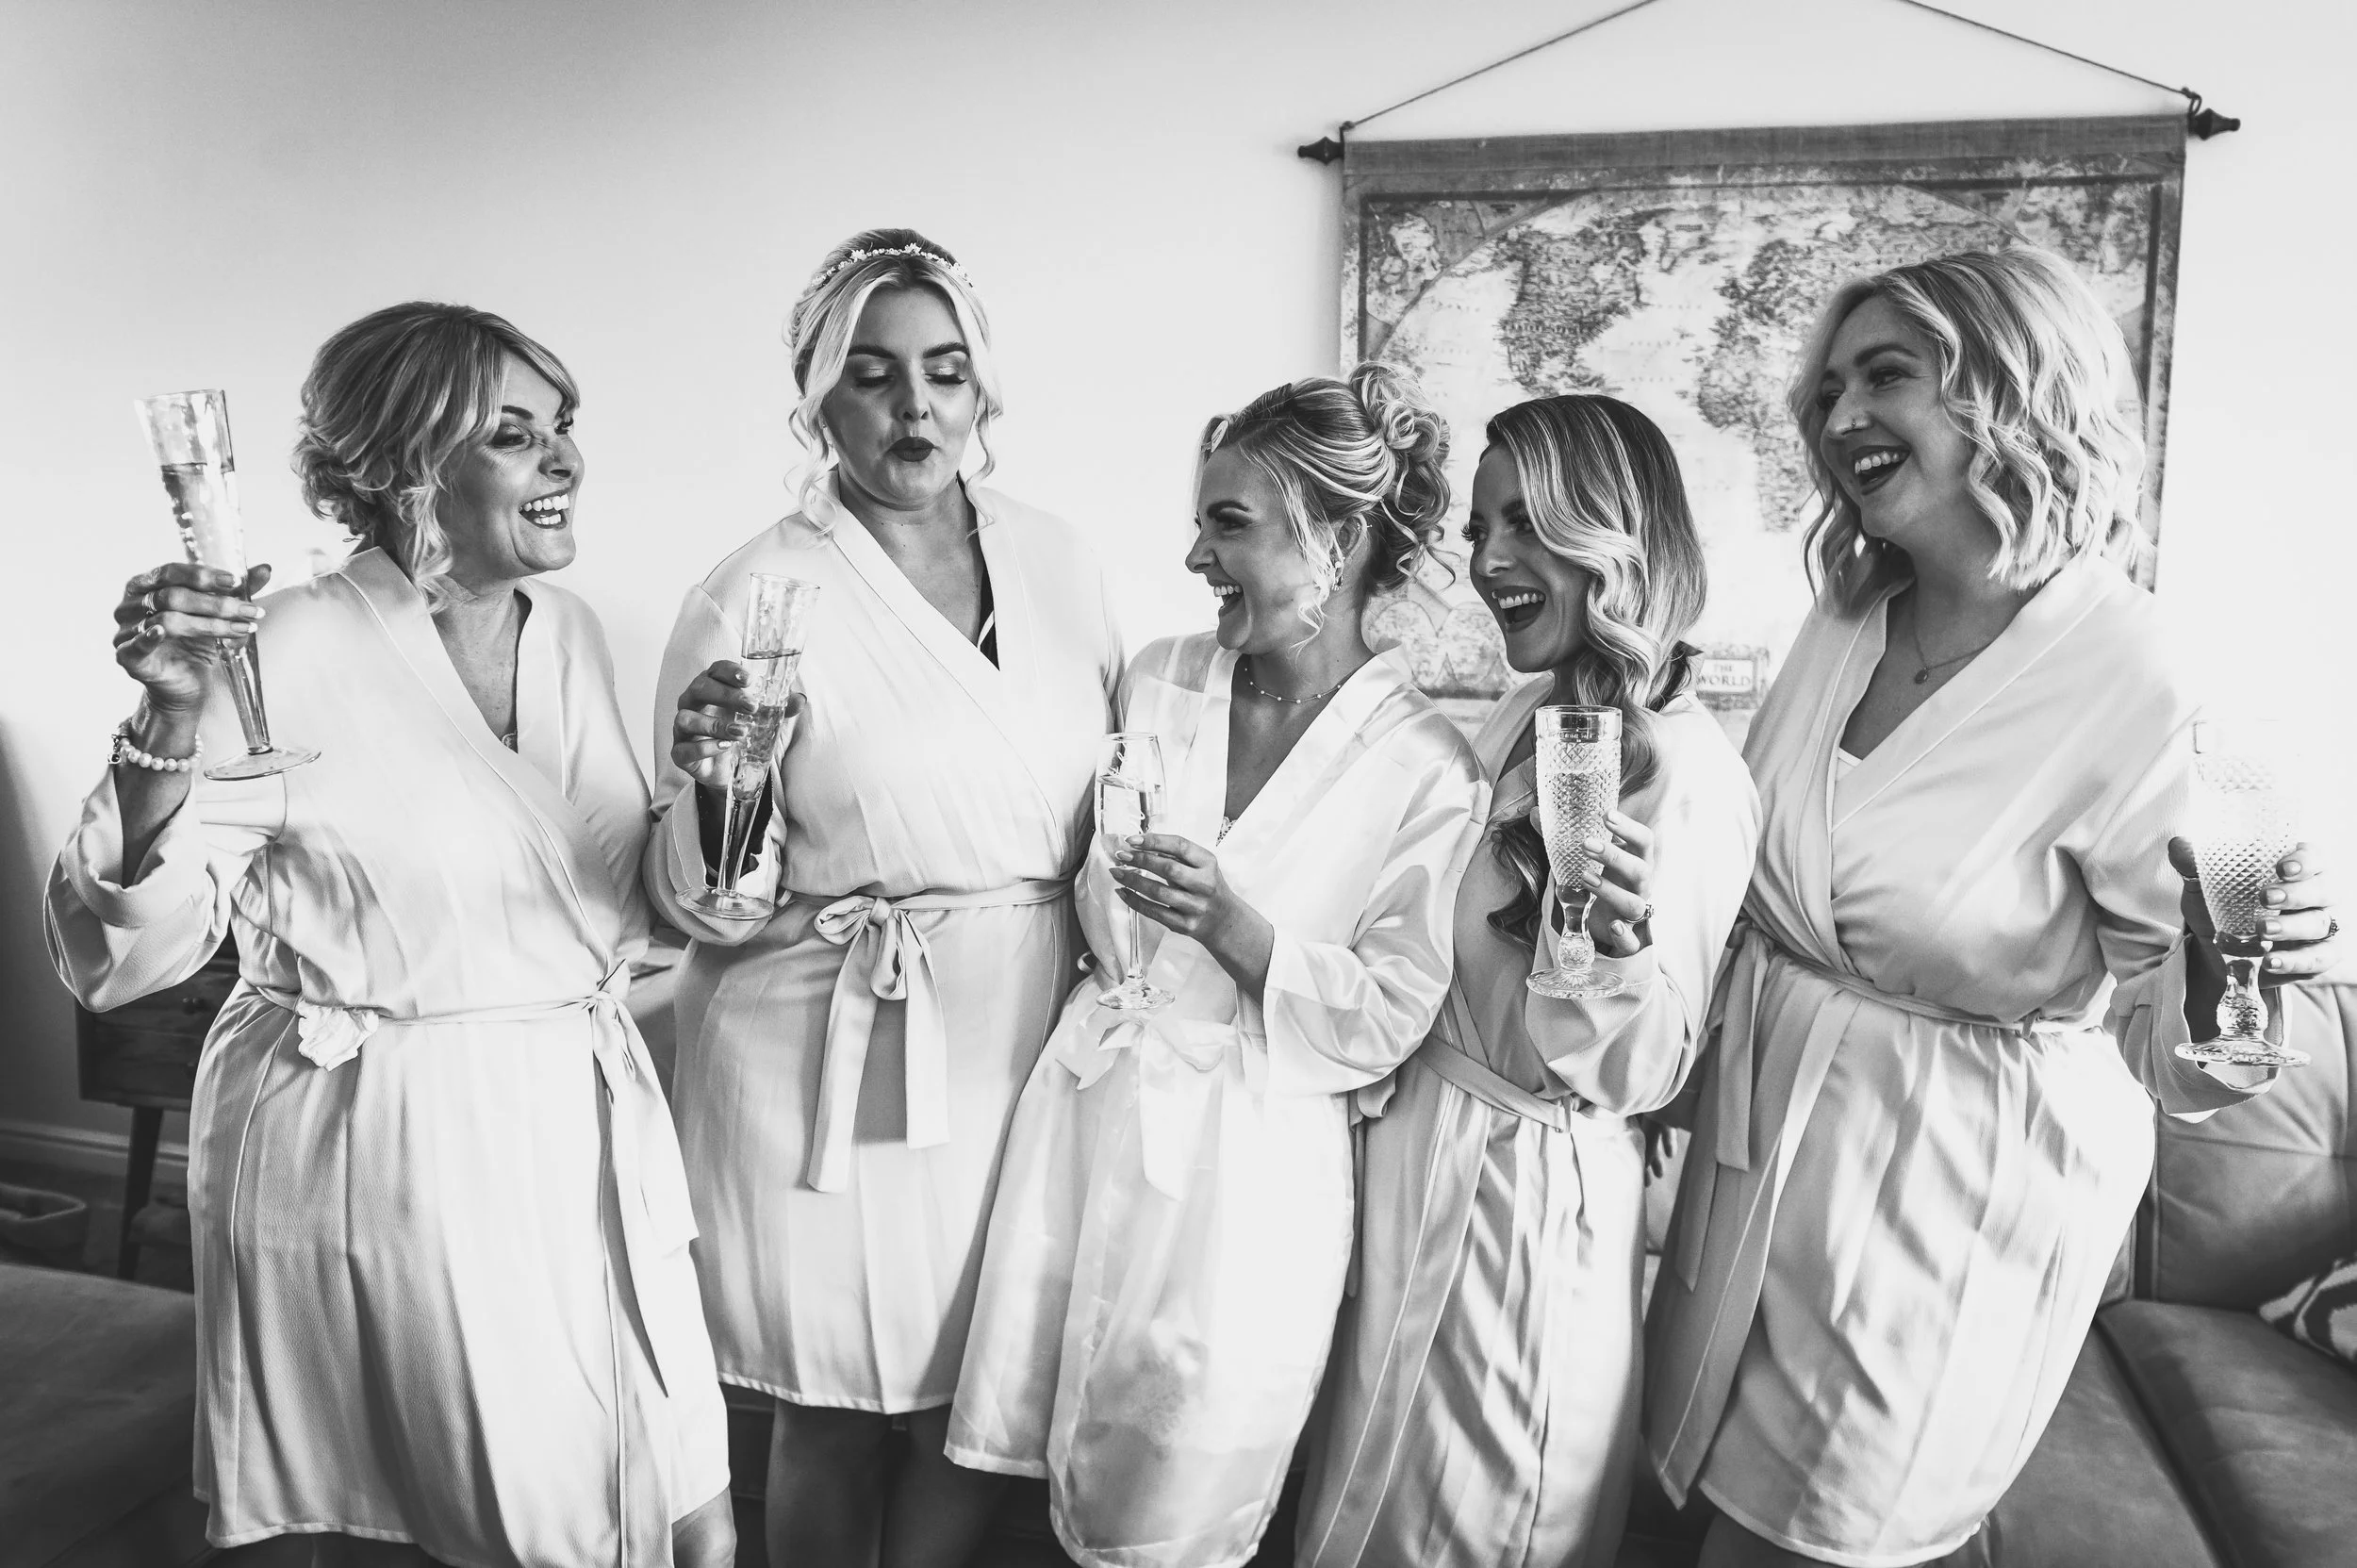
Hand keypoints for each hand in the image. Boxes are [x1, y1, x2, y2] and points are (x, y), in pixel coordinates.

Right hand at [113, 562, 268, 711]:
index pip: (171, 571)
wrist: (187, 684)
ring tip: (242, 630)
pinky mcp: (127, 657)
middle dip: (216, 603)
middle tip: (250, 610)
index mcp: (146, 585)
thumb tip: (266, 569)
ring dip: (209, 624)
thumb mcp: (218, 614)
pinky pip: (135, 645)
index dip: (203, 575)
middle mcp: (131, 604)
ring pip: (167, 619)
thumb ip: (236, 591)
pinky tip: (162, 632)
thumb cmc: (196, 643)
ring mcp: (125, 630)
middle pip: (172, 596)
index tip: (237, 582)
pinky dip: (148, 636)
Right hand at [672, 659, 800, 791]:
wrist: (728, 769)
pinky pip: (684, 748)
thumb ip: (779, 708)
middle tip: (752, 706)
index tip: (748, 679)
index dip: (729, 671)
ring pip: (687, 718)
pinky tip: (724, 748)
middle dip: (726, 695)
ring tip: (741, 732)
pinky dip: (704, 747)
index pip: (715, 670)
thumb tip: (801, 699)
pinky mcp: (680, 752)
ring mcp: (682, 728)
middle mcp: (692, 703)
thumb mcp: (762, 719)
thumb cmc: (740, 733)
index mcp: (711, 687)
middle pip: (700, 688)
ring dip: (715, 724)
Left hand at [1112, 833, 1246, 939]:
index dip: (1154, 841)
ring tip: (1117, 872)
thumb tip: (1139, 846)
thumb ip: (1176, 857)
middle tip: (1121, 855)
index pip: (1180, 846)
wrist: (1225, 921)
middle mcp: (1204, 884)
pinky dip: (1135, 902)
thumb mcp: (1200, 867)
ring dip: (1133, 881)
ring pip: (1159, 892)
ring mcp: (1195, 906)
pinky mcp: (1186, 925)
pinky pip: (1155, 912)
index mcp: (1208, 863)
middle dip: (1141, 860)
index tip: (1132, 840)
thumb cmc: (1207, 888)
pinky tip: (1124, 893)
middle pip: (1168, 868)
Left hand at [1566, 809, 1654, 958]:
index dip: (1630, 828)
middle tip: (1586, 843)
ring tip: (1585, 878)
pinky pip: (1633, 941)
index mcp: (1635, 861)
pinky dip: (1625, 936)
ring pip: (1635, 904)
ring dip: (1612, 891)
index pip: (1644, 840)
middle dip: (1615, 856)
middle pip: (1640, 869)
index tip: (1608, 815)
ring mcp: (1634, 912)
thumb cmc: (1600, 880)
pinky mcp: (1627, 937)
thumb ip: (1562, 837)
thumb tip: (1536, 814)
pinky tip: (1613, 926)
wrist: (1602, 920)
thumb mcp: (1583, 859)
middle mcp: (1639, 886)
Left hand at [2172, 837, 2340, 981]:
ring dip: (2291, 927)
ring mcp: (2320, 926)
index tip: (2282, 868)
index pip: (2313, 857)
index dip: (2303, 861)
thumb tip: (2178, 845)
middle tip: (2266, 898)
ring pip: (2319, 923)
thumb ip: (2193, 863)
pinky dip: (2296, 960)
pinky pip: (2319, 957)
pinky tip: (2271, 960)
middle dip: (2297, 893)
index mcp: (2295, 868)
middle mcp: (2315, 894)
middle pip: (2323, 889)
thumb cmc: (2221, 907)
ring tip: (2261, 931)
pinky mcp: (2318, 956)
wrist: (2215, 952)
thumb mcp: (2203, 885)